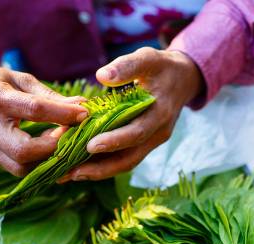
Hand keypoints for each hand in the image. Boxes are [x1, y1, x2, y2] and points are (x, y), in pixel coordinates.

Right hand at [0, 63, 87, 176]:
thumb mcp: (19, 80)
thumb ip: (50, 96)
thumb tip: (82, 107)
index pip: (34, 110)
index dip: (62, 114)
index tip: (84, 114)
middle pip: (23, 151)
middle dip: (53, 147)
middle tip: (69, 135)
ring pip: (20, 168)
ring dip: (47, 160)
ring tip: (59, 143)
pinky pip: (16, 169)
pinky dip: (36, 163)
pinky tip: (47, 151)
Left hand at [58, 47, 202, 182]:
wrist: (183, 80)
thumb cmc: (162, 67)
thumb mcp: (148, 58)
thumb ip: (127, 66)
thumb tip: (102, 76)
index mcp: (160, 113)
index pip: (136, 132)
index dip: (114, 141)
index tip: (89, 146)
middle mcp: (157, 133)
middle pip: (129, 158)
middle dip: (100, 168)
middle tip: (71, 172)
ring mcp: (151, 142)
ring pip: (125, 163)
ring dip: (98, 171)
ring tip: (69, 174)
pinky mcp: (144, 144)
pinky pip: (123, 158)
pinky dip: (102, 164)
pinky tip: (79, 166)